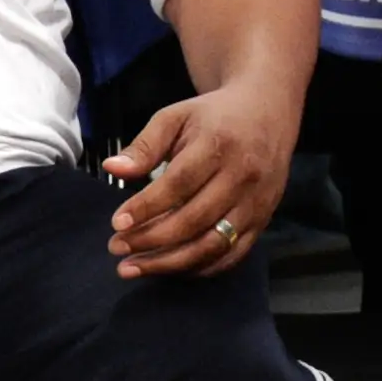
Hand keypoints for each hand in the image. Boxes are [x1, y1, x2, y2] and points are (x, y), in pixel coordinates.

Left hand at [101, 83, 298, 278]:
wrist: (269, 112)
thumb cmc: (214, 116)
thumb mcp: (176, 117)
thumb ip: (145, 145)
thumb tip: (112, 168)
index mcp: (219, 145)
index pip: (179, 184)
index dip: (146, 207)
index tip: (116, 223)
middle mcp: (243, 176)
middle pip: (194, 219)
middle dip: (150, 240)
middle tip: (116, 248)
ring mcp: (256, 202)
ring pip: (213, 244)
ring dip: (170, 263)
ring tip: (133, 268)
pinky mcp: (264, 219)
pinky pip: (232, 254)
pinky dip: (199, 268)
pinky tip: (169, 268)